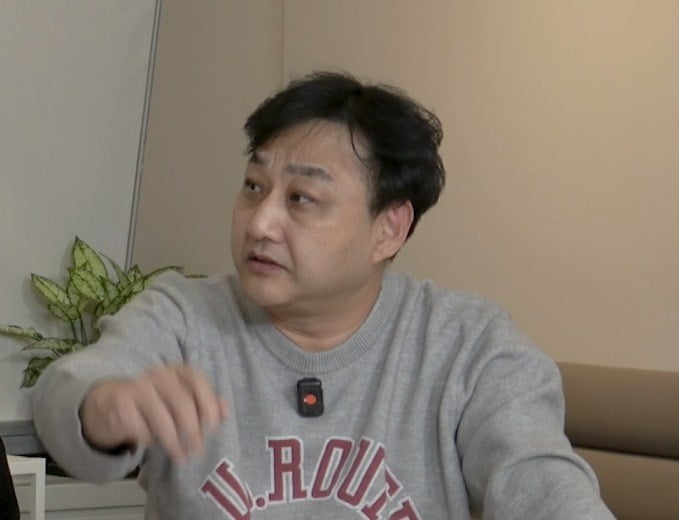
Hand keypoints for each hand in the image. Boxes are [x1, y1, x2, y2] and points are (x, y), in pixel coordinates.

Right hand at [79, 364, 228, 461]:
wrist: (108, 403)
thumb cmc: (154, 403)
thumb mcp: (180, 398)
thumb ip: (204, 402)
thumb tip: (225, 411)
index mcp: (177, 370)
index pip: (198, 381)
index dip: (209, 403)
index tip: (214, 426)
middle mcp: (159, 375)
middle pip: (183, 404)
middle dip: (193, 431)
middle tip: (197, 450)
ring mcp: (138, 388)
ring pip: (163, 420)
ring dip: (174, 443)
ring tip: (181, 456)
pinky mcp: (121, 405)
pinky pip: (142, 430)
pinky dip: (150, 441)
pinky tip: (152, 444)